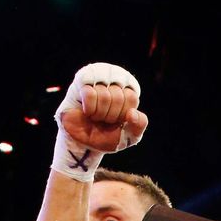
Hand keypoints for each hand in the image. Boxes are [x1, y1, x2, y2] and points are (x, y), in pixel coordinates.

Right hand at [52, 63, 147, 180]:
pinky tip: (87, 111)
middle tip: (104, 119)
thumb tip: (132, 113)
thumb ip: (139, 125)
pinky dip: (89, 109)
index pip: (131, 97)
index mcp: (128, 89)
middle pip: (118, 96)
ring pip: (104, 95)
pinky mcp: (81, 81)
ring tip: (95, 116)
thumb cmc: (108, 135)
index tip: (117, 120)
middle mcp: (114, 79)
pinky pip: (89, 94)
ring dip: (99, 114)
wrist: (85, 142)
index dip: (123, 114)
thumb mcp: (129, 135)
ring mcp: (97, 78)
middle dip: (110, 116)